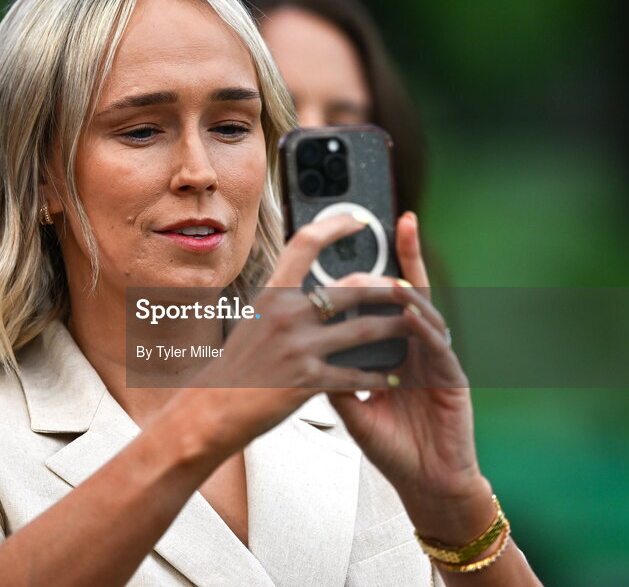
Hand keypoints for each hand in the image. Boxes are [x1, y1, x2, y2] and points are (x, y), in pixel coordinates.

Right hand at [183, 213, 414, 456]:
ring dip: (396, 329)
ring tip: (415, 329)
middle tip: (407, 290)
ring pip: (364, 330)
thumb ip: (281, 300)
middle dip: (388, 288)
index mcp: (271, 294)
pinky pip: (355, 375)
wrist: (213, 407)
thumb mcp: (254, 319)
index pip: (305, 243)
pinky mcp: (307, 381)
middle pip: (352, 287)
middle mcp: (286, 315)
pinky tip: (392, 377)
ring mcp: (298, 347)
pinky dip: (378, 376)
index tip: (359, 221)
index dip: (335, 225)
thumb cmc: (235, 364)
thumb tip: (305, 282)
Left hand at [326, 211, 492, 541]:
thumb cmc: (393, 445)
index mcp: (397, 348)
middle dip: (407, 258)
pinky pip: (438, 348)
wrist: (424, 483)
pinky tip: (412, 316)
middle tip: (396, 229)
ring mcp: (438, 360)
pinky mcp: (453, 380)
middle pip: (413, 294)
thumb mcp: (352, 405)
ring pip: (427, 314)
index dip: (383, 264)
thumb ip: (334, 374)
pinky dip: (424, 330)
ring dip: (408, 295)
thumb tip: (301, 347)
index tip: (368, 231)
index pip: (388, 300)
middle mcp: (419, 347)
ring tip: (389, 279)